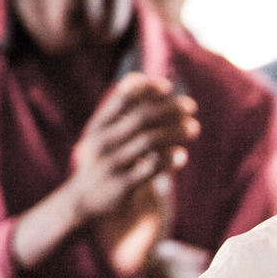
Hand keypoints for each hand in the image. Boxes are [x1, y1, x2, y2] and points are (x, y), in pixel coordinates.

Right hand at [12, 73, 199, 271]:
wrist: (81, 201)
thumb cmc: (102, 157)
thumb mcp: (102, 132)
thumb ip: (119, 109)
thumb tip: (140, 77)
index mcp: (98, 125)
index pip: (123, 98)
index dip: (147, 89)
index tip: (168, 86)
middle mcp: (102, 142)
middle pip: (142, 117)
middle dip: (170, 108)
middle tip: (192, 106)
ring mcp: (111, 164)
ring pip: (149, 141)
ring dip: (175, 131)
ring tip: (195, 128)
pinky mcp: (121, 185)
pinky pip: (150, 169)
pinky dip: (169, 160)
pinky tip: (183, 155)